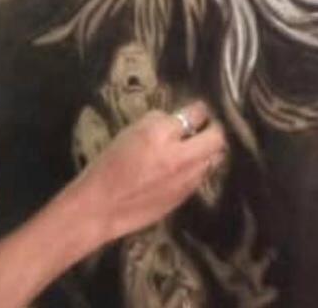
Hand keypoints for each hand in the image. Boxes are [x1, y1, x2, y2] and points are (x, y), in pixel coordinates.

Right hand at [74, 101, 226, 242]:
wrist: (101, 207)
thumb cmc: (108, 165)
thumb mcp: (129, 132)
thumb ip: (156, 122)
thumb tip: (174, 120)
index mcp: (160, 134)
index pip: (194, 114)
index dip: (199, 109)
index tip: (199, 109)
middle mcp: (179, 155)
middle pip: (216, 137)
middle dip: (214, 129)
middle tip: (207, 126)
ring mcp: (186, 178)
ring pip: (214, 158)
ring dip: (209, 150)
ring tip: (199, 147)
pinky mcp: (185, 196)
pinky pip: (202, 176)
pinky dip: (199, 167)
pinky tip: (187, 166)